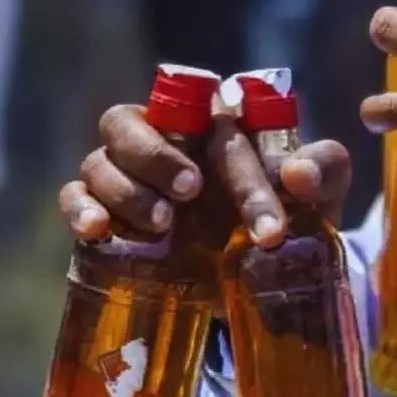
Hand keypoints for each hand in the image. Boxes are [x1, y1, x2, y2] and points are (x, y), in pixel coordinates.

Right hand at [59, 96, 351, 249]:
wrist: (247, 274)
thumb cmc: (278, 218)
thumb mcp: (314, 198)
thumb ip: (324, 171)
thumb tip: (300, 175)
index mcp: (207, 125)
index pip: (210, 123)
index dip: (241, 173)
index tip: (268, 226)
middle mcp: (159, 142)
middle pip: (126, 122)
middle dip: (155, 155)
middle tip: (191, 191)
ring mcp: (125, 177)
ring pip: (99, 161)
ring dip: (125, 190)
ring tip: (162, 223)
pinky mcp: (104, 211)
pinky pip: (73, 195)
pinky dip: (79, 208)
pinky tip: (96, 229)